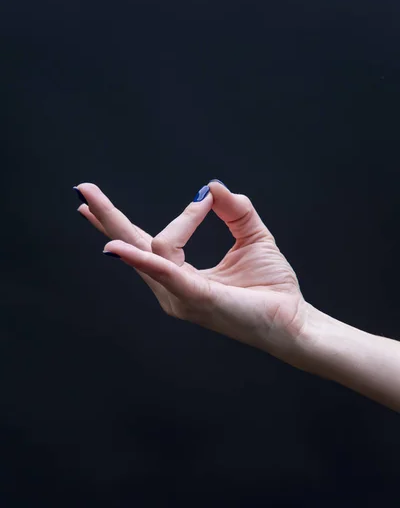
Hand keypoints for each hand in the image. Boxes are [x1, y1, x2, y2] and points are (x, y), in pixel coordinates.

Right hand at [74, 181, 307, 360]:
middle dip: (105, 218)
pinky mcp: (195, 298)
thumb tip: (212, 186)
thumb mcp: (252, 237)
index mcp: (181, 276)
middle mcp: (172, 288)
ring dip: (119, 224)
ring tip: (89, 200)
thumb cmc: (271, 288)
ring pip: (147, 251)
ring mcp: (179, 296)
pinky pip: (163, 273)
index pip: (150, 242)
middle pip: (132, 247)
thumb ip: (234, 210)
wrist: (293, 321)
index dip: (168, 215)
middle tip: (81, 191)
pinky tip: (115, 248)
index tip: (204, 198)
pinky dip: (140, 259)